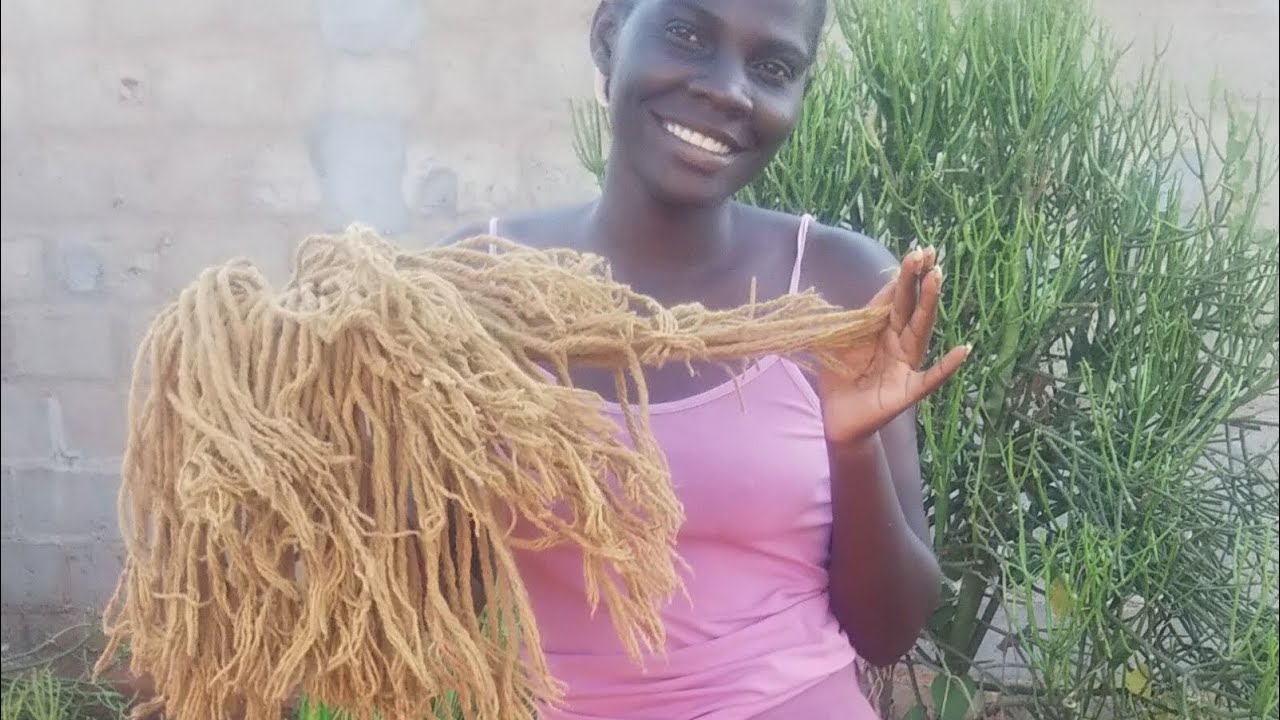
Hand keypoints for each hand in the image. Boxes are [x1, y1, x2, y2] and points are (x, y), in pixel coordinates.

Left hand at [817, 246, 970, 445]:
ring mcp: (906, 367)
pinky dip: (947, 366)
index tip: (918, 251)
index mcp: (882, 331)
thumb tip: (872, 293)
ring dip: (929, 305)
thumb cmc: (841, 379)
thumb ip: (856, 320)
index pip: (896, 299)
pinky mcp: (907, 391)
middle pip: (911, 309)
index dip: (905, 277)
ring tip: (937, 279)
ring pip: (920, 332)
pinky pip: (930, 378)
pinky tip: (963, 350)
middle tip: (930, 253)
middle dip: (919, 281)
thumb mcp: (842, 343)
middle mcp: (899, 345)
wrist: (838, 420)